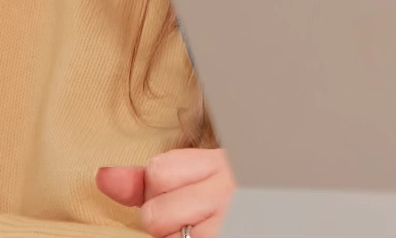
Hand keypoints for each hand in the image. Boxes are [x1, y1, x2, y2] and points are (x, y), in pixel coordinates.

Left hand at [96, 148, 235, 237]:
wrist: (293, 207)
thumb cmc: (238, 199)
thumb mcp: (202, 177)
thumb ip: (149, 180)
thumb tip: (102, 177)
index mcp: (222, 163)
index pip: (158, 172)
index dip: (162, 188)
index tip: (188, 191)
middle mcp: (228, 190)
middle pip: (155, 212)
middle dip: (167, 220)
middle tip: (196, 218)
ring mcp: (228, 222)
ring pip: (164, 236)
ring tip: (203, 230)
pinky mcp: (224, 237)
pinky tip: (210, 235)